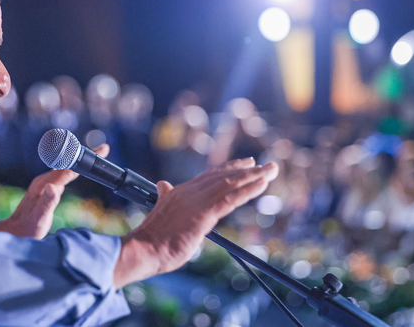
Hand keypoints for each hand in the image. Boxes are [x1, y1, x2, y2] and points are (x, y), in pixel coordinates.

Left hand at [0, 144, 109, 238]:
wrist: (13, 232)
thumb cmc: (27, 228)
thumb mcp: (38, 218)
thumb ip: (46, 203)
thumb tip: (53, 186)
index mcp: (44, 185)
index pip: (67, 169)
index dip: (83, 159)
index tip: (98, 152)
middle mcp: (44, 181)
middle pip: (67, 164)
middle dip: (85, 155)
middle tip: (103, 150)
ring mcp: (44, 184)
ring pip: (65, 168)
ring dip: (79, 160)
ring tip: (95, 155)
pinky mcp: (45, 188)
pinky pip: (62, 174)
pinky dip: (73, 169)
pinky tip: (77, 169)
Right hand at [113, 157, 277, 287]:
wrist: (142, 249)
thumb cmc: (151, 239)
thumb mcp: (160, 212)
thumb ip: (166, 197)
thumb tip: (163, 185)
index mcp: (180, 192)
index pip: (210, 176)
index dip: (229, 168)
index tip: (245, 163)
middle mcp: (190, 191)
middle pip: (224, 176)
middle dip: (247, 170)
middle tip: (267, 165)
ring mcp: (197, 201)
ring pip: (231, 184)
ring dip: (254, 176)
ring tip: (271, 170)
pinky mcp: (203, 213)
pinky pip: (230, 198)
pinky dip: (248, 190)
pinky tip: (262, 184)